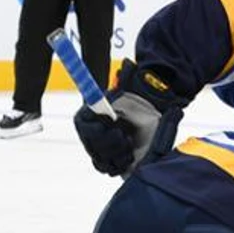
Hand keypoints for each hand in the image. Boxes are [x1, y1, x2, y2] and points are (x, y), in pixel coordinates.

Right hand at [73, 60, 184, 176]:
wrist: (146, 126)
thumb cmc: (137, 108)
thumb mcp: (132, 92)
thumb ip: (126, 78)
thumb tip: (129, 64)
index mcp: (87, 115)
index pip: (87, 129)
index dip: (102, 131)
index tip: (118, 127)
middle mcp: (87, 133)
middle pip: (93, 147)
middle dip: (112, 143)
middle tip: (126, 137)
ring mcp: (94, 148)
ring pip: (100, 159)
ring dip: (118, 154)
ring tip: (129, 145)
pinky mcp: (103, 162)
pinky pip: (105, 168)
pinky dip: (118, 164)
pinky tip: (128, 156)